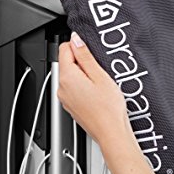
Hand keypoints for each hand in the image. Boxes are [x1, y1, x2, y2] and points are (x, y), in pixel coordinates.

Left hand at [57, 31, 133, 147]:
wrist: (111, 133)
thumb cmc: (109, 109)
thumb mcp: (100, 76)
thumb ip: (85, 56)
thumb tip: (76, 40)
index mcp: (67, 78)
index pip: (65, 48)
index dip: (79, 47)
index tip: (91, 53)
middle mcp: (62, 88)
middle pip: (67, 63)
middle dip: (82, 62)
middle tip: (100, 72)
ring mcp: (65, 99)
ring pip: (71, 77)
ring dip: (84, 75)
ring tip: (100, 85)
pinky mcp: (71, 106)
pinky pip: (74, 89)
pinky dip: (84, 87)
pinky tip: (97, 94)